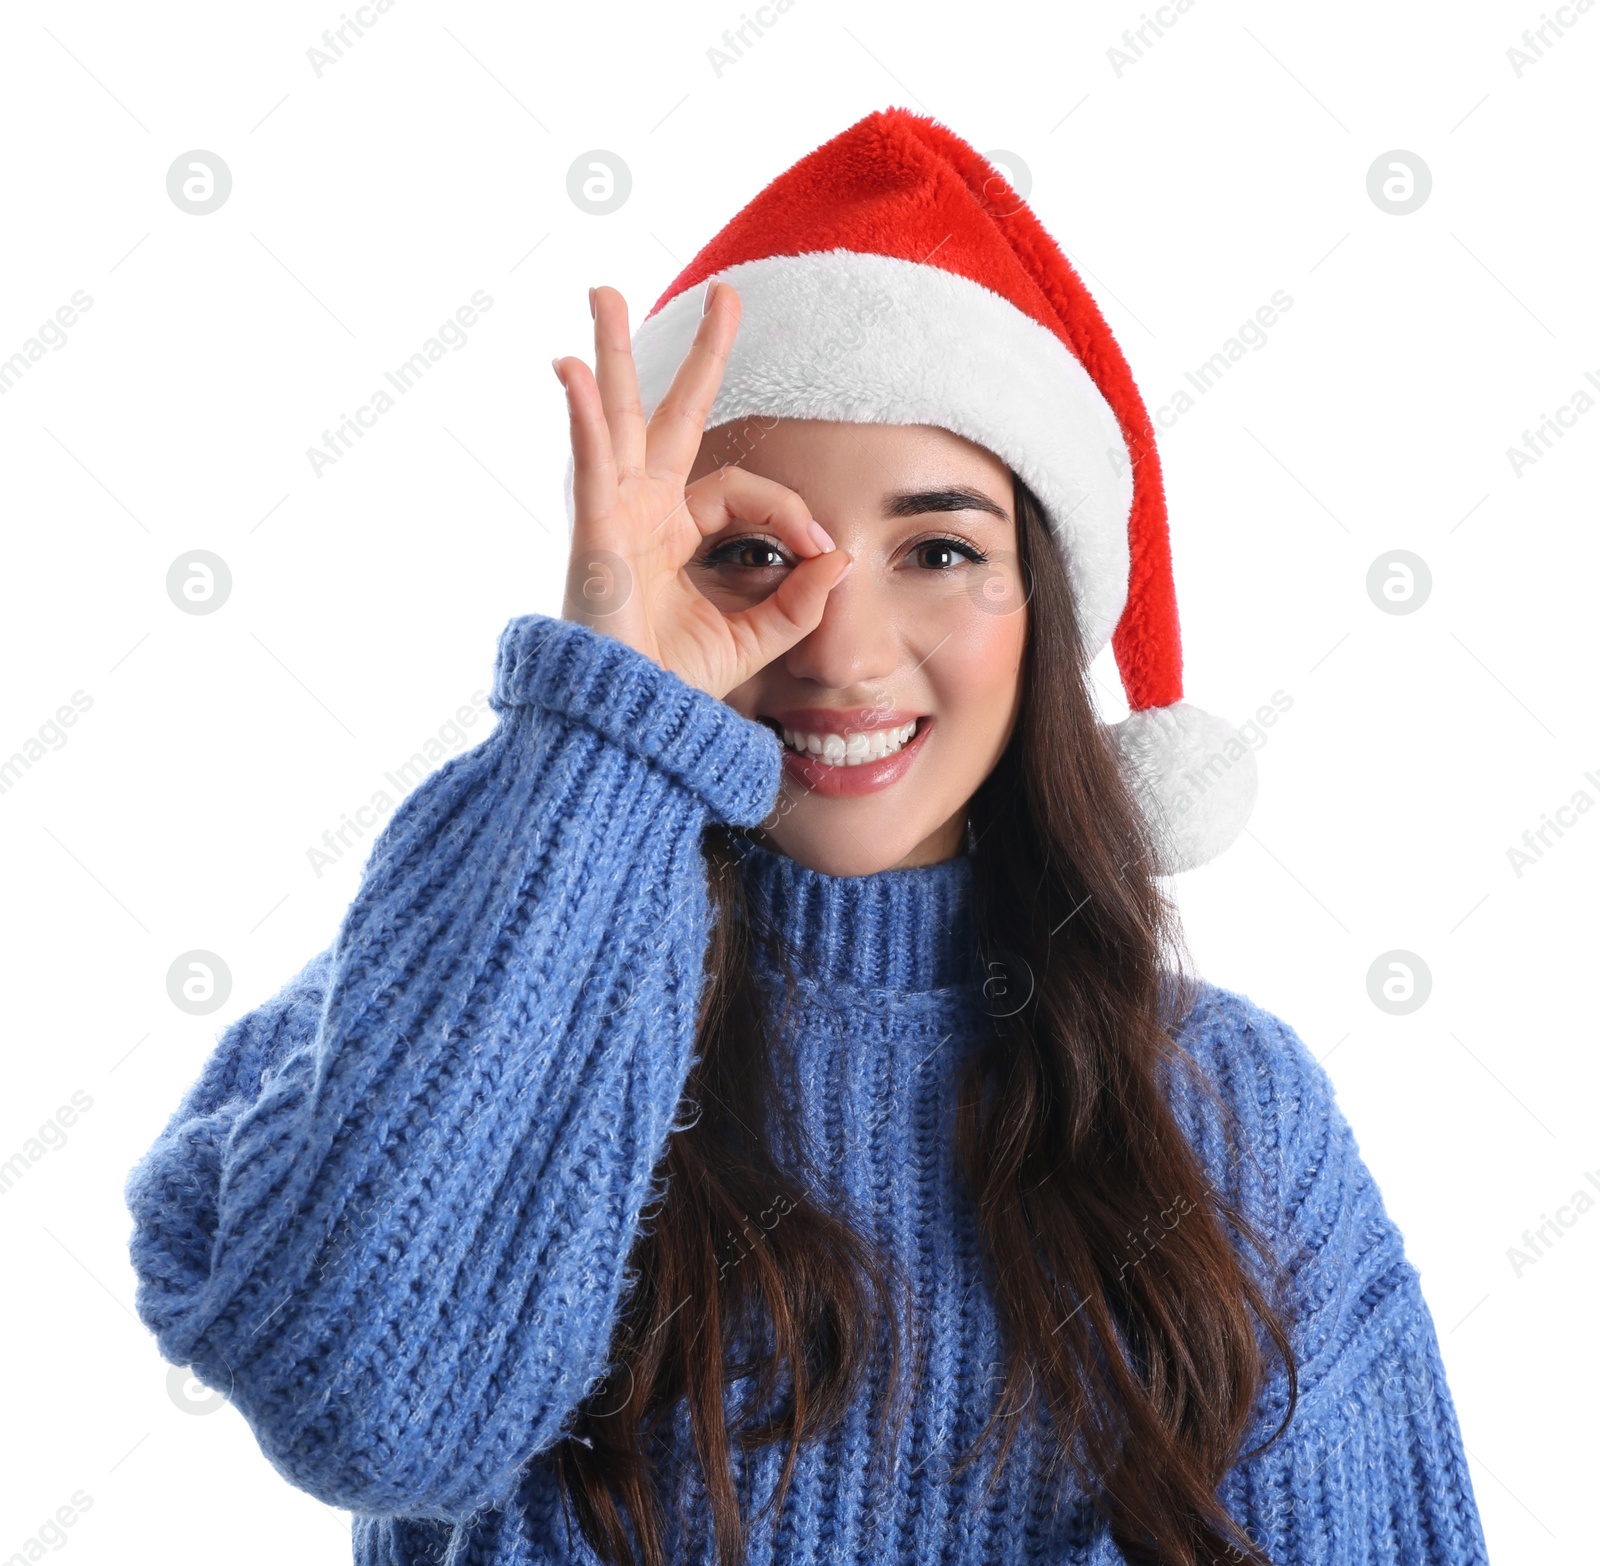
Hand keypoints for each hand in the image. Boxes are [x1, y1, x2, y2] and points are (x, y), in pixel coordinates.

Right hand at [553, 282, 851, 700]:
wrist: (632, 730)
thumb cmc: (675, 688)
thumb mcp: (754, 640)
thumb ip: (798, 601)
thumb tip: (842, 555)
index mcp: (677, 534)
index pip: (741, 490)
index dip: (787, 511)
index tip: (820, 550)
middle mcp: (643, 514)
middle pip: (671, 419)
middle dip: (699, 357)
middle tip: (726, 294)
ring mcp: (613, 520)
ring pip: (617, 421)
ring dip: (611, 355)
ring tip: (604, 292)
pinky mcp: (593, 539)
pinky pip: (589, 468)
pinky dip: (582, 420)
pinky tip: (572, 371)